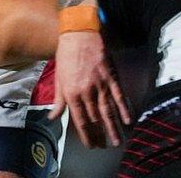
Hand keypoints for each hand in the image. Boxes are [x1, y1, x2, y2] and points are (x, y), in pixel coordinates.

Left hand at [49, 30, 130, 147]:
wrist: (79, 33)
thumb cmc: (66, 54)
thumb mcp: (58, 78)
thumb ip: (58, 100)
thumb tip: (52, 117)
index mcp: (72, 93)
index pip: (80, 121)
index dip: (86, 135)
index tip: (91, 145)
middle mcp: (86, 92)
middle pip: (96, 119)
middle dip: (101, 135)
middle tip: (105, 147)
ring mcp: (100, 85)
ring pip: (108, 111)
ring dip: (113, 128)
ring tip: (117, 141)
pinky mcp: (111, 76)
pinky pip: (119, 96)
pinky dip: (124, 109)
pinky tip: (128, 120)